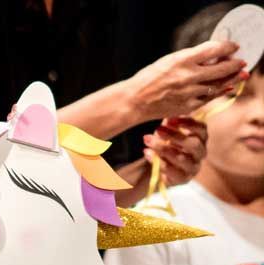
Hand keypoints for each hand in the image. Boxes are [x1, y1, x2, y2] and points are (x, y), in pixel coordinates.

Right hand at [126, 40, 246, 121]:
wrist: (135, 101)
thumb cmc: (150, 78)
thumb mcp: (169, 61)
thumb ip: (190, 58)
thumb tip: (213, 55)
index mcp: (182, 60)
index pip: (214, 50)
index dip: (228, 48)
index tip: (233, 47)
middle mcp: (188, 76)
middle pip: (222, 68)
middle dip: (235, 64)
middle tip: (240, 62)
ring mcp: (189, 92)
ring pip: (219, 84)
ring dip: (232, 78)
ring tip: (239, 74)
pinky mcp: (188, 106)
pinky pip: (210, 98)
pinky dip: (220, 91)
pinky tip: (226, 87)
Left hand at [142, 116, 207, 185]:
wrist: (157, 168)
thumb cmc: (165, 145)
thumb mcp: (166, 132)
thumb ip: (169, 123)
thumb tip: (167, 112)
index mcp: (200, 139)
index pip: (202, 129)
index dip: (188, 123)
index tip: (170, 119)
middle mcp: (200, 154)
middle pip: (193, 144)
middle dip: (174, 136)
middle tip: (157, 130)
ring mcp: (193, 168)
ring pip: (181, 158)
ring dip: (163, 148)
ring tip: (147, 141)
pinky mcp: (183, 180)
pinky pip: (172, 172)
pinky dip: (158, 162)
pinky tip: (147, 153)